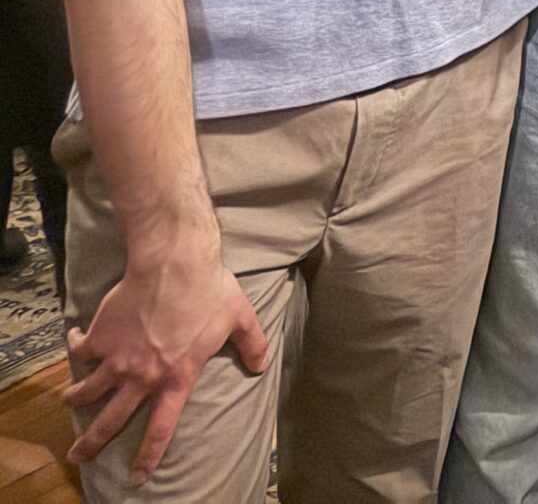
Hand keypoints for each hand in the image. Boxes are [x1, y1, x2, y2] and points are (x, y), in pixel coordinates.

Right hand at [64, 240, 269, 479]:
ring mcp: (117, 359)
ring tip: (70, 400)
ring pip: (87, 391)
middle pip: (110, 421)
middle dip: (91, 444)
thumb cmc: (209, 291)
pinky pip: (80, 351)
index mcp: (176, 377)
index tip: (138, 477)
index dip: (149, 455)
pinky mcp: (100, 337)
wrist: (173, 265)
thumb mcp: (239, 318)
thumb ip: (251, 345)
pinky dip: (75, 347)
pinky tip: (75, 341)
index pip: (162, 428)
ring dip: (76, 398)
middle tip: (78, 458)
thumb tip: (261, 367)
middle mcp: (142, 376)